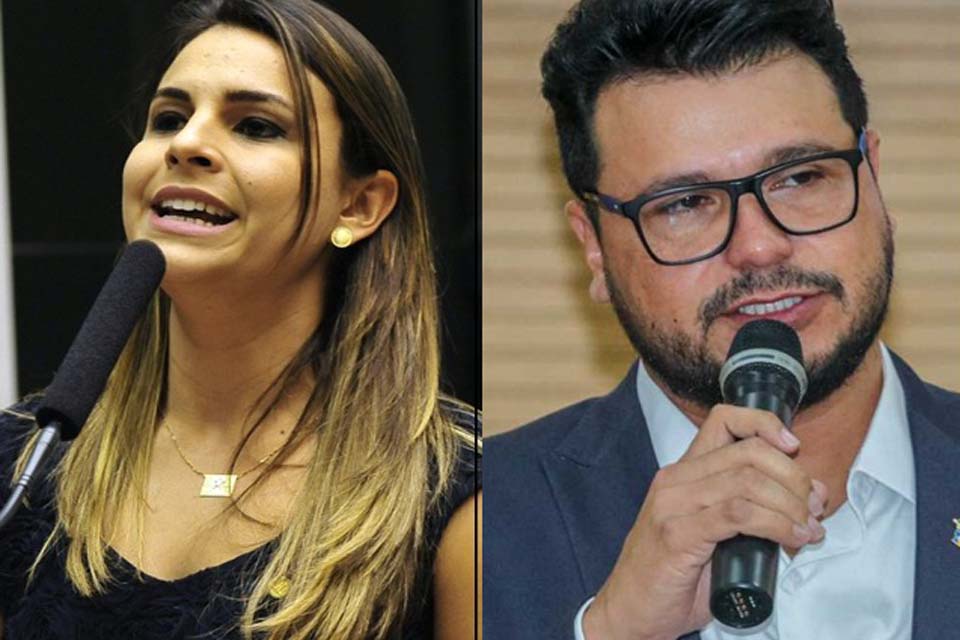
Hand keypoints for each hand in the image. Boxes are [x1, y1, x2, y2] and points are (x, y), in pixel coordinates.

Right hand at [582, 405, 826, 639]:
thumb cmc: (674, 577)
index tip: (794, 448)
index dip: (764, 424)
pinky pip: (738, 514)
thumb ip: (749, 511)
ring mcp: (673, 505)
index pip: (724, 420)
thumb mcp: (712, 533)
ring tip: (808, 529)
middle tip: (813, 507)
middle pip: (748, 451)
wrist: (631, 612)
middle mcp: (675, 480)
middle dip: (793, 476)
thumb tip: (806, 495)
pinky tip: (792, 539)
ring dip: (790, 505)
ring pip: (748, 481)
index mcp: (683, 472)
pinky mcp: (677, 534)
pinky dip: (776, 524)